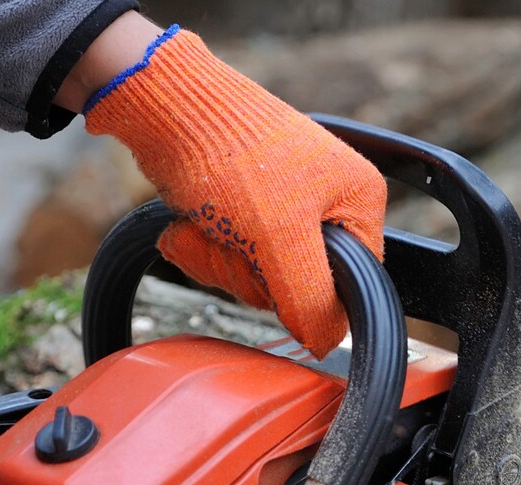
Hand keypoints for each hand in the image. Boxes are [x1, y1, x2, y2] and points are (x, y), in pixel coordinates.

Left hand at [83, 26, 385, 358]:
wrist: (163, 105)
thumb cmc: (230, 153)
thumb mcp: (281, 237)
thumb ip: (311, 299)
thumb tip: (325, 343)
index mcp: (357, 202)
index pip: (353, 285)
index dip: (310, 295)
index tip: (277, 273)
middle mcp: (327, 207)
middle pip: (300, 289)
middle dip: (252, 274)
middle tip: (235, 239)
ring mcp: (283, 212)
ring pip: (260, 281)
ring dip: (222, 263)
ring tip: (208, 223)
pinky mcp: (243, 215)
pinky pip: (232, 263)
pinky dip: (205, 251)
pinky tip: (192, 225)